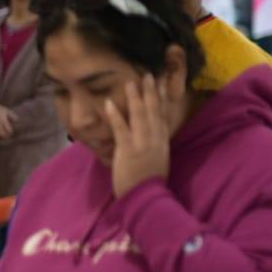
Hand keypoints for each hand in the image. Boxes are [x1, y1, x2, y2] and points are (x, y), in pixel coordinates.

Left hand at [104, 78, 173, 199]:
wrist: (147, 197)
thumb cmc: (148, 181)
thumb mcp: (157, 159)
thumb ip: (153, 144)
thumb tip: (150, 133)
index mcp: (162, 141)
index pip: (162, 116)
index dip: (161, 99)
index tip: (161, 83)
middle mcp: (155, 139)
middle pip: (154, 111)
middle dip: (150, 92)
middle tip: (147, 75)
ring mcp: (142, 144)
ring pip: (140, 116)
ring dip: (135, 98)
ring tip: (131, 82)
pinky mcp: (128, 150)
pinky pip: (121, 129)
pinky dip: (115, 115)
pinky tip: (108, 103)